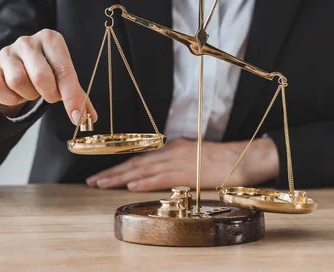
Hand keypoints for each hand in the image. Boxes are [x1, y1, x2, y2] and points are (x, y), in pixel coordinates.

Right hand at [0, 29, 96, 122]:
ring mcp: (6, 52)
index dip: (71, 96)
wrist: (15, 66)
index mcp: (51, 38)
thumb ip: (78, 96)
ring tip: (32, 89)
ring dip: (29, 95)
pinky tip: (17, 92)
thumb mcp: (64, 77)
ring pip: (19, 83)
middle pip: (41, 77)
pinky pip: (0, 90)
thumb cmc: (46, 70)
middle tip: (51, 95)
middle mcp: (28, 41)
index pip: (64, 70)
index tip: (77, 117)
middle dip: (49, 94)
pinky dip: (11, 99)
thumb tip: (90, 118)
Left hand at [86, 137, 279, 190]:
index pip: (141, 159)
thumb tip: (160, 174)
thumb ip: (176, 164)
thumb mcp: (194, 157)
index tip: (103, 174)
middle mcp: (171, 152)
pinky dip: (143, 182)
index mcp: (173, 148)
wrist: (241, 158)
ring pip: (142, 170)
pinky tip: (130, 186)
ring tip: (101, 184)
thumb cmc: (221, 161)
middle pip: (136, 163)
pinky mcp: (186, 172)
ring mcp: (177, 161)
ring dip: (119, 178)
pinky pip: (160, 178)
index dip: (120, 167)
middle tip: (93, 180)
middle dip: (112, 173)